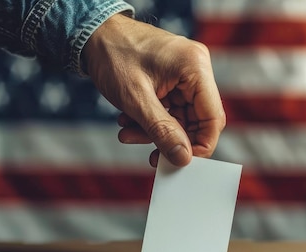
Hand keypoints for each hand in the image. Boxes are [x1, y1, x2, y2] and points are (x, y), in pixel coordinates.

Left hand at [82, 14, 225, 166]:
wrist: (92, 34)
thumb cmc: (112, 55)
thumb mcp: (136, 99)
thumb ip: (162, 131)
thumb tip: (183, 158)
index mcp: (195, 67)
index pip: (213, 118)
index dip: (200, 146)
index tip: (179, 162)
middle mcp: (196, 69)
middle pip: (197, 120)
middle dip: (171, 139)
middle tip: (150, 155)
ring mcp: (184, 74)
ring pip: (180, 118)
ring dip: (155, 131)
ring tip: (128, 132)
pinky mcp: (172, 79)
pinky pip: (169, 109)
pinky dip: (150, 120)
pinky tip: (128, 120)